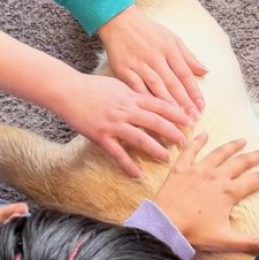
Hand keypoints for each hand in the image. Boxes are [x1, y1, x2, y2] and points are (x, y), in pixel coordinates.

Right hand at [55, 69, 188, 178]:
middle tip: (185, 142)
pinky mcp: (101, 136)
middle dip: (173, 133)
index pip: (161, 105)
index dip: (177, 114)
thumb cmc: (92, 86)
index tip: (191, 121)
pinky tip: (137, 174)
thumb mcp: (118, 85)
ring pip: (140, 138)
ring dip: (156, 149)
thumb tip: (150, 99)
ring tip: (166, 158)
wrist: (67, 90)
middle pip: (156, 122)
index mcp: (132, 96)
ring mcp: (114, 124)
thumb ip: (135, 93)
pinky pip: (118, 153)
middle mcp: (126, 110)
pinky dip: (128, 165)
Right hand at [99, 4, 206, 123]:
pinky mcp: (123, 69)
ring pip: (156, 87)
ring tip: (177, 120)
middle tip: (192, 119)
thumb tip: (205, 71)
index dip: (194, 92)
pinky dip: (145, 100)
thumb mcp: (172, 38)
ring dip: (168, 105)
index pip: (185, 74)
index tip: (201, 107)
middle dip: (184, 103)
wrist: (119, 21)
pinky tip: (151, 113)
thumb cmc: (148, 30)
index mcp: (169, 48)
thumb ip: (188, 56)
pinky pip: (136, 87)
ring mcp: (138, 63)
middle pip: (172, 83)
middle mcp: (155, 57)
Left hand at [153, 133, 258, 251]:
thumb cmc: (194, 233)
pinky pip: (190, 151)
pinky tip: (203, 134)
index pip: (256, 180)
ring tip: (242, 140)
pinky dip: (197, 141)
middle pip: (241, 162)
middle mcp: (217, 176)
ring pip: (219, 153)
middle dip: (255, 156)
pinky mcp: (181, 169)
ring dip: (232, 146)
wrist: (165, 224)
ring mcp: (198, 170)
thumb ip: (249, 242)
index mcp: (229, 192)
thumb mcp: (225, 240)